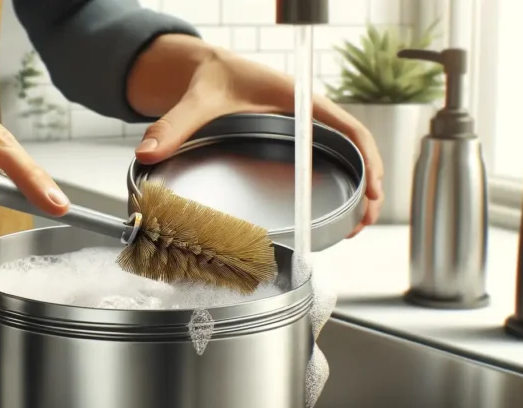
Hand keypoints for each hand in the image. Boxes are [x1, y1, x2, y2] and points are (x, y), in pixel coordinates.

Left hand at [128, 36, 383, 236]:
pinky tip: (339, 208)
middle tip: (367, 219)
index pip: (347, 126)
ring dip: (360, 187)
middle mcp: (308, 113)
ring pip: (346, 156)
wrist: (207, 69)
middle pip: (355, 147)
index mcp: (297, 98)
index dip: (366, 158)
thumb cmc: (212, 76)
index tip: (373, 188)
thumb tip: (148, 150)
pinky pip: (330, 158)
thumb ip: (173, 125)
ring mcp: (305, 128)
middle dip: (370, 183)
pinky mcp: (296, 140)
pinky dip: (342, 181)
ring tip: (359, 223)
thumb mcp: (196, 99)